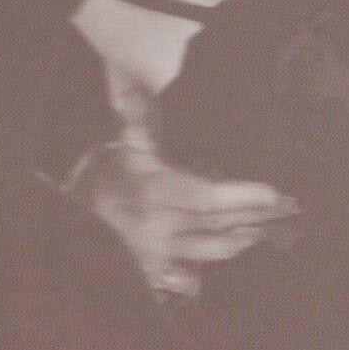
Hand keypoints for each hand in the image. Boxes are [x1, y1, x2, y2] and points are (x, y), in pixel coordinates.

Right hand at [68, 130, 296, 298]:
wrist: (58, 213)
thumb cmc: (96, 171)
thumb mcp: (118, 139)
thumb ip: (134, 111)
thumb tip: (127, 72)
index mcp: (156, 191)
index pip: (208, 197)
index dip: (242, 196)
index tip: (274, 192)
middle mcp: (160, 227)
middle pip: (219, 225)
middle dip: (256, 217)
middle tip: (290, 210)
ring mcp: (156, 253)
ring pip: (210, 250)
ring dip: (241, 240)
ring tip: (266, 232)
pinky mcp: (150, 271)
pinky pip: (185, 276)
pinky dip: (207, 269)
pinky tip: (231, 255)